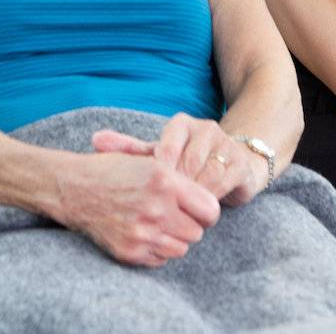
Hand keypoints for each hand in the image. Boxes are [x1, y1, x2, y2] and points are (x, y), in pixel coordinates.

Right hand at [53, 145, 220, 267]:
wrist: (73, 188)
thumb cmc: (114, 171)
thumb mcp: (149, 161)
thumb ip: (182, 180)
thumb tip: (211, 206)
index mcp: (164, 181)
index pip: (210, 210)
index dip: (205, 209)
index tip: (197, 207)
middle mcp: (155, 208)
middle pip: (197, 232)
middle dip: (189, 224)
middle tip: (172, 213)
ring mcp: (142, 233)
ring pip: (181, 248)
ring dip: (173, 238)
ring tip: (156, 221)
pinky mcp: (130, 252)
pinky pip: (161, 259)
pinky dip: (156, 248)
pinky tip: (142, 231)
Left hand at [94, 114, 262, 206]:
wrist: (228, 167)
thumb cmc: (183, 162)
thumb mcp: (156, 156)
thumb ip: (128, 149)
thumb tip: (95, 139)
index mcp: (181, 124)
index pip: (166, 148)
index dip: (158, 175)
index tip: (150, 194)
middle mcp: (205, 128)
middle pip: (186, 163)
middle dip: (175, 190)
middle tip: (163, 209)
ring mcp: (226, 145)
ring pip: (206, 174)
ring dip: (192, 196)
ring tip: (179, 212)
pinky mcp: (240, 164)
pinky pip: (223, 184)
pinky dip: (209, 200)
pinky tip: (199, 212)